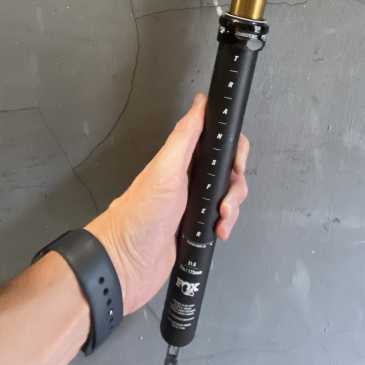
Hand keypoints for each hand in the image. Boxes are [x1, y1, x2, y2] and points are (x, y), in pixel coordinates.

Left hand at [87, 93, 248, 314]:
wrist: (127, 262)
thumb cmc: (140, 215)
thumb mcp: (166, 169)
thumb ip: (185, 136)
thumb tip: (199, 103)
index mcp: (181, 159)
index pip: (217, 141)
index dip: (233, 149)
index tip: (236, 162)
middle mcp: (189, 178)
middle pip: (228, 170)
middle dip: (236, 183)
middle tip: (225, 197)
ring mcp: (193, 202)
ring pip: (228, 195)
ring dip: (232, 207)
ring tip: (220, 218)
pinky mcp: (196, 225)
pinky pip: (222, 219)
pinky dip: (226, 225)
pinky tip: (218, 231)